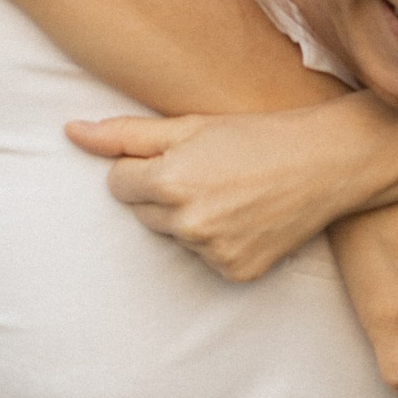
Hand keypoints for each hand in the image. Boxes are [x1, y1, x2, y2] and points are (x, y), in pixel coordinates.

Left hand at [65, 103, 383, 280]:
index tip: (180, 157)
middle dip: (164, 194)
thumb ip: (124, 134)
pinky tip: (246, 218)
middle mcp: (187, 223)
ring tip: (233, 193)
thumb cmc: (257, 135)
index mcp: (169, 182)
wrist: (327, 162)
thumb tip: (70, 132)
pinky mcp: (235, 272)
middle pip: (143, 214)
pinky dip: (219, 241)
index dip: (144, 167)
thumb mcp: (189, 125)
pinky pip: (205, 258)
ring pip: (175, 237)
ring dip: (191, 219)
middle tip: (210, 172)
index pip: (117, 185)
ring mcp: (212, 252)